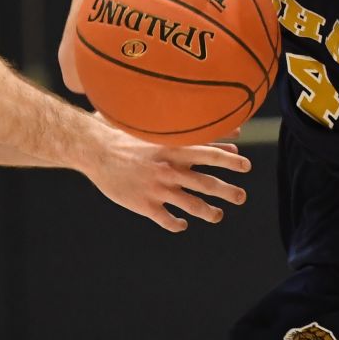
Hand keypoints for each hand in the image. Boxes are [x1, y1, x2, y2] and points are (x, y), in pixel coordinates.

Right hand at [84, 118, 250, 231]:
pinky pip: (167, 220)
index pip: (211, 154)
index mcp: (174, 148)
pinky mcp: (145, 205)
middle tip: (241, 196)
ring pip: (193, 205)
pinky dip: (177, 224)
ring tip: (217, 215)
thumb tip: (193, 114)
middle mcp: (171, 170)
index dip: (231, 160)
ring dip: (209, 212)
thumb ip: (175, 126)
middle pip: (208, 184)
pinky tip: (181, 224)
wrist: (93, 149)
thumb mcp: (150, 125)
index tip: (245, 165)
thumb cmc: (121, 132)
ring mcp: (159, 189)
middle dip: (229, 191)